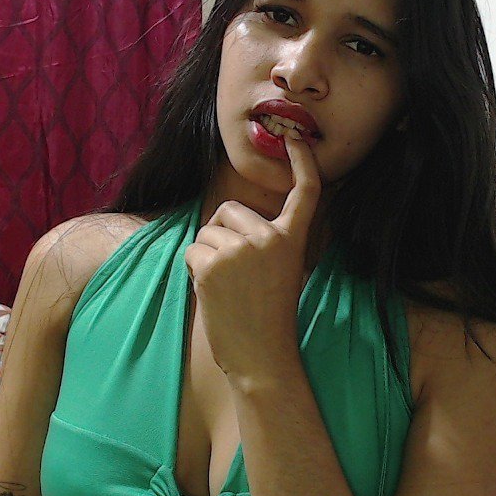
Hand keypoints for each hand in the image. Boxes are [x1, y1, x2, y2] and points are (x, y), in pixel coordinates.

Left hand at [184, 131, 321, 383]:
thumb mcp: (280, 272)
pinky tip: (213, 294)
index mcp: (292, 239)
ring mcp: (242, 248)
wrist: (262, 357)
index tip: (294, 138)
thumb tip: (226, 221)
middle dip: (221, 234)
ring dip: (207, 256)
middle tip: (236, 275)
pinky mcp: (214, 263)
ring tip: (227, 288)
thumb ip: (262, 243)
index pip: (304, 192)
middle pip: (229, 211)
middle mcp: (270, 237)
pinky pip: (192, 252)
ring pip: (206, 233)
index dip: (301, 162)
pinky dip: (194, 271)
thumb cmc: (268, 319)